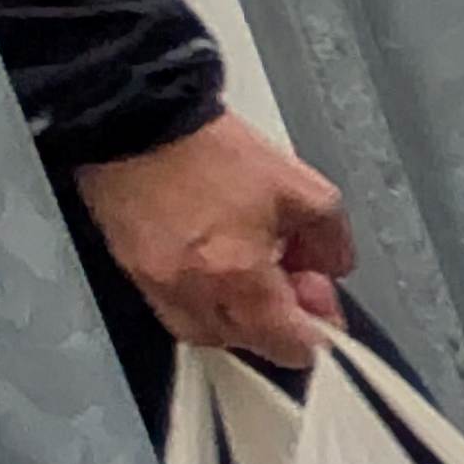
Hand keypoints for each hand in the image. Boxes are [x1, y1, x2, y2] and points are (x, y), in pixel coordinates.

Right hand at [73, 114, 354, 370]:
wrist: (135, 115)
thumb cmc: (212, 150)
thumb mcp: (304, 191)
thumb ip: (333, 242)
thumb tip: (331, 269)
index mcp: (237, 280)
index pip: (292, 348)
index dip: (319, 329)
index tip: (320, 298)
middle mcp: (191, 295)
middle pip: (252, 343)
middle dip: (279, 317)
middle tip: (289, 270)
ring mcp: (154, 286)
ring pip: (212, 330)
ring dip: (240, 310)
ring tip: (250, 262)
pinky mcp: (130, 270)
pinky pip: (177, 306)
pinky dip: (205, 295)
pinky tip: (215, 258)